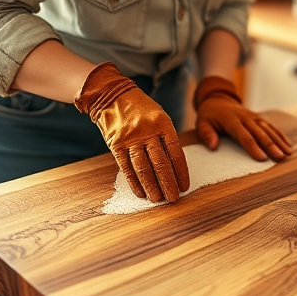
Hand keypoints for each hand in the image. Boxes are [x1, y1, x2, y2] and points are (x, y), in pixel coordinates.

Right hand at [75, 63, 189, 202]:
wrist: (112, 96)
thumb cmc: (141, 110)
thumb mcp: (160, 117)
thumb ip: (167, 138)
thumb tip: (175, 166)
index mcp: (163, 124)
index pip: (175, 152)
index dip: (181, 171)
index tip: (184, 186)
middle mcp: (147, 131)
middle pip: (160, 162)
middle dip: (168, 183)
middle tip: (173, 198)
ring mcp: (131, 138)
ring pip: (143, 167)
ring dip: (151, 186)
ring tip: (158, 199)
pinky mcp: (116, 144)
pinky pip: (126, 167)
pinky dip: (133, 181)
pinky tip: (140, 192)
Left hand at [194, 76, 291, 160]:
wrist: (218, 99)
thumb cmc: (209, 115)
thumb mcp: (201, 123)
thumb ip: (206, 134)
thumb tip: (213, 146)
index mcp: (231, 120)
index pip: (243, 135)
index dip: (253, 147)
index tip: (262, 158)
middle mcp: (245, 117)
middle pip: (260, 133)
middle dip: (271, 145)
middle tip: (280, 157)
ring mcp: (254, 117)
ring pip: (268, 129)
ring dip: (279, 141)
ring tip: (288, 153)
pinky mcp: (259, 118)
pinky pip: (271, 126)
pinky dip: (280, 135)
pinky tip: (288, 145)